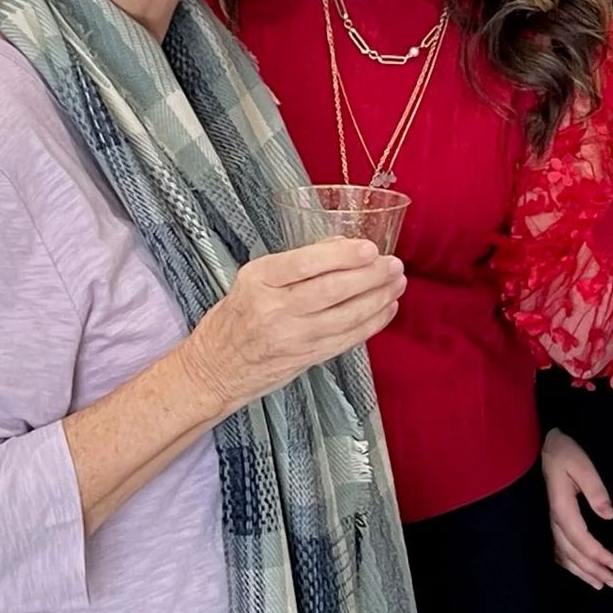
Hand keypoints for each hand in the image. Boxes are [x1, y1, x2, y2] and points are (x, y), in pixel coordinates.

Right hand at [182, 239, 405, 408]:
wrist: (215, 367)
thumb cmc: (237, 315)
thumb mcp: (254, 278)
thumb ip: (296, 263)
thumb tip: (343, 245)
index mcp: (259, 280)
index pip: (305, 263)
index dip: (342, 256)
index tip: (370, 248)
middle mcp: (274, 309)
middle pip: (332, 290)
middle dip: (370, 276)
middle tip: (393, 264)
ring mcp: (292, 337)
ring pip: (346, 316)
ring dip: (378, 298)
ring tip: (397, 283)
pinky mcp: (306, 358)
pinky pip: (347, 339)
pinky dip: (372, 323)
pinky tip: (388, 308)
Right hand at [542, 428, 612, 588]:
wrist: (540, 445)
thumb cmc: (562, 453)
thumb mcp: (581, 464)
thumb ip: (595, 489)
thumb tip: (610, 515)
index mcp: (560, 506)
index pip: (579, 538)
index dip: (596, 554)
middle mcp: (551, 519)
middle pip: (571, 552)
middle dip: (592, 569)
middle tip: (612, 582)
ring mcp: (547, 522)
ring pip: (563, 554)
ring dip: (581, 571)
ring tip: (599, 584)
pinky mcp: (547, 521)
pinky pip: (555, 549)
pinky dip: (567, 564)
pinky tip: (577, 571)